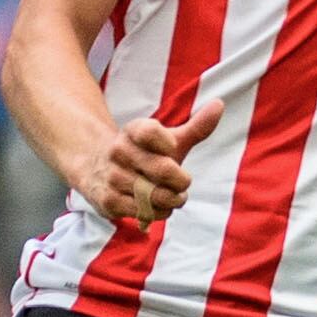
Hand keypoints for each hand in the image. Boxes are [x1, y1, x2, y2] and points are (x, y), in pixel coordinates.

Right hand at [74, 97, 222, 224]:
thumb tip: (219, 105)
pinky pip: (144, 211)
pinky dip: (159, 212)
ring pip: (156, 195)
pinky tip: (159, 206)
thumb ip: (196, 127)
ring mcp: (113, 176)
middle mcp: (119, 151)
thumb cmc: (144, 154)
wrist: (97, 168)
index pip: (151, 132)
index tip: (172, 148)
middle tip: (182, 183)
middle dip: (181, 181)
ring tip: (173, 197)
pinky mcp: (108, 200)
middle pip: (163, 169)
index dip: (168, 143)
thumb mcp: (168, 139)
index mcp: (133, 131)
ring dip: (172, 200)